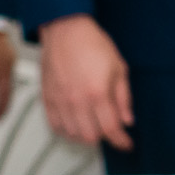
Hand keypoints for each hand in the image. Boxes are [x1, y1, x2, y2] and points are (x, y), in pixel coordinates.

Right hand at [39, 13, 133, 149]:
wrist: (66, 30)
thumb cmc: (92, 43)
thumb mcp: (119, 68)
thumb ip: (124, 97)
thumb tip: (127, 118)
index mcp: (97, 93)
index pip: (111, 129)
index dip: (121, 141)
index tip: (126, 143)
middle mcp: (76, 100)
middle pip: (90, 137)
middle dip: (105, 137)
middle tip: (111, 130)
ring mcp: (60, 101)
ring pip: (72, 134)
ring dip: (86, 135)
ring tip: (94, 125)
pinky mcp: (47, 99)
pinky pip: (55, 126)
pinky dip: (67, 130)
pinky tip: (76, 123)